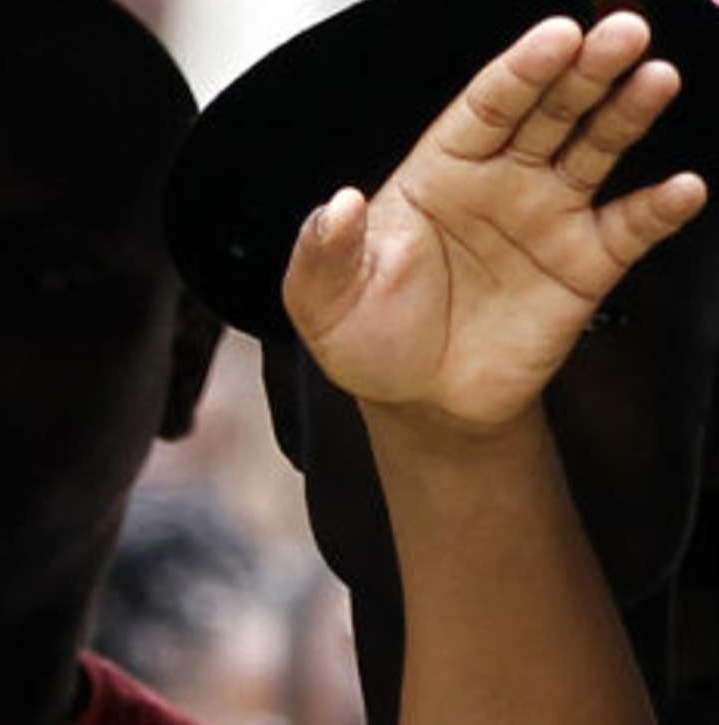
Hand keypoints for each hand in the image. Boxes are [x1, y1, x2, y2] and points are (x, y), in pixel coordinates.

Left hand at [284, 12, 706, 431]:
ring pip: (595, 149)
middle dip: (585, 70)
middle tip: (621, 32)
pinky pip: (630, 228)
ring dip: (628, 113)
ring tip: (656, 78)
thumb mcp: (323, 299)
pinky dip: (659, 208)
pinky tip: (682, 188)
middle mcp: (500, 181)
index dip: (520, 70)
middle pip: (549, 111)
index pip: (485, 106)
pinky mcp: (585, 266)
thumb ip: (324, 250)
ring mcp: (548, 217)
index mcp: (438, 172)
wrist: (417, 405)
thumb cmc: (368, 339)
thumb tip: (337, 204)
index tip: (555, 37)